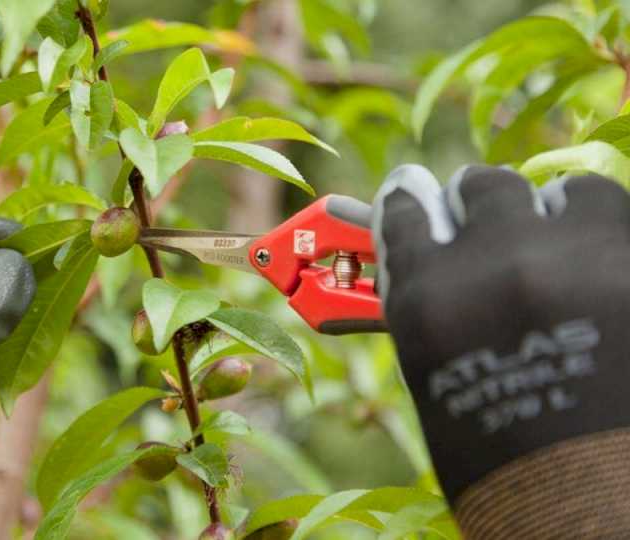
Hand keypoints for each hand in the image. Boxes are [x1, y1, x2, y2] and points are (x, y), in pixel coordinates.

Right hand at [373, 164, 629, 538]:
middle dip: (480, 201)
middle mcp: (494, 263)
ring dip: (549, 213)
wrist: (591, 507)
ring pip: (555, 192)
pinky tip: (597, 256)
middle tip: (487, 216)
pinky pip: (610, 207)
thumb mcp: (437, 382)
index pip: (402, 215)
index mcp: (428, 299)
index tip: (412, 192)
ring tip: (557, 243)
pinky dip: (600, 226)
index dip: (407, 200)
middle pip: (482, 188)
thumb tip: (418, 263)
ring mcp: (572, 256)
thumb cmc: (501, 457)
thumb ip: (424, 312)